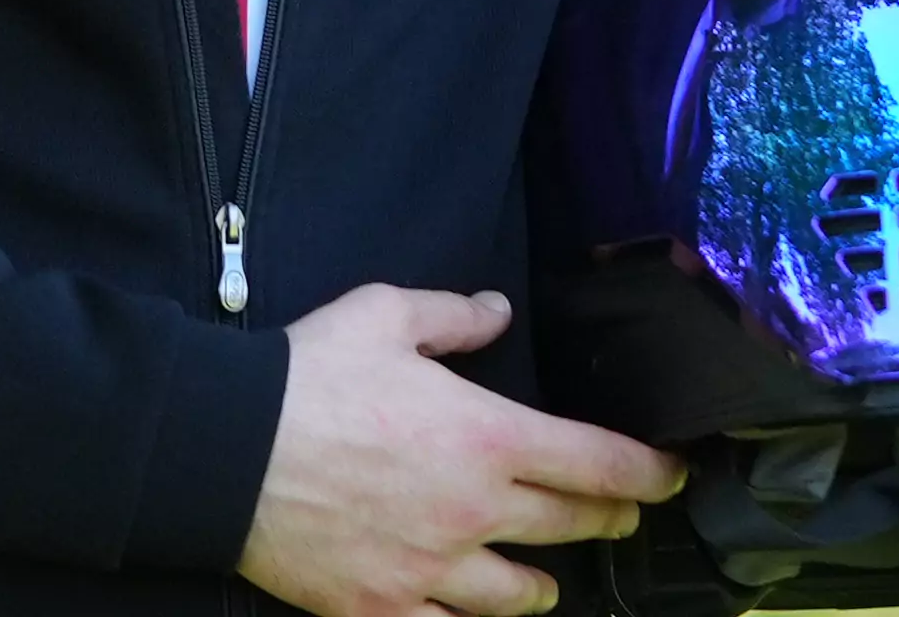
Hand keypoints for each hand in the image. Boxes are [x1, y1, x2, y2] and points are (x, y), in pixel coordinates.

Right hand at [239, 283, 689, 616]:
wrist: (226, 450)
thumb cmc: (308, 375)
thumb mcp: (386, 315)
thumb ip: (454, 317)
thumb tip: (497, 311)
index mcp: (488, 437)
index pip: (598, 462)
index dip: (647, 472)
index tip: (672, 475)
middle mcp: (475, 511)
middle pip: (569, 526)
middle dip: (607, 519)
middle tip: (622, 516)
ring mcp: (432, 571)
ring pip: (518, 594)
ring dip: (544, 585)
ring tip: (548, 582)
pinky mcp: (385, 609)